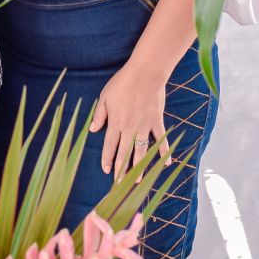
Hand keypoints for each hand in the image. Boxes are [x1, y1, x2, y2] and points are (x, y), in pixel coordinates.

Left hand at [89, 62, 171, 180]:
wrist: (145, 74)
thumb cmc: (122, 83)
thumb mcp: (105, 97)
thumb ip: (99, 115)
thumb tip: (92, 130)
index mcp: (116, 122)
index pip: (109, 145)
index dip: (107, 159)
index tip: (106, 171)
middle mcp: (130, 128)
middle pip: (125, 153)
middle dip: (122, 170)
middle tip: (121, 184)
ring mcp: (145, 126)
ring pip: (142, 151)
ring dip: (140, 167)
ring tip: (139, 181)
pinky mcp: (157, 121)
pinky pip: (160, 140)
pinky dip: (164, 151)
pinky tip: (166, 163)